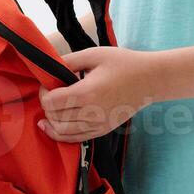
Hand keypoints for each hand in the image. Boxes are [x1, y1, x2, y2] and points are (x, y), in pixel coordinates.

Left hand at [39, 47, 158, 141]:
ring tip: (47, 112)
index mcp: (88, 92)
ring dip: (51, 122)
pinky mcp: (103, 130)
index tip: (48, 83)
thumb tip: (49, 68)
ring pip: (62, 132)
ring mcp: (98, 125)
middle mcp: (92, 113)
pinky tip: (54, 126)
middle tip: (50, 94)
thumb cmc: (123, 63)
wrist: (149, 80)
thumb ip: (68, 61)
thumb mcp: (94, 54)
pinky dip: (61, 134)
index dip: (44, 92)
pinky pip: (76, 139)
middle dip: (46, 106)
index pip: (52, 102)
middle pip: (55, 117)